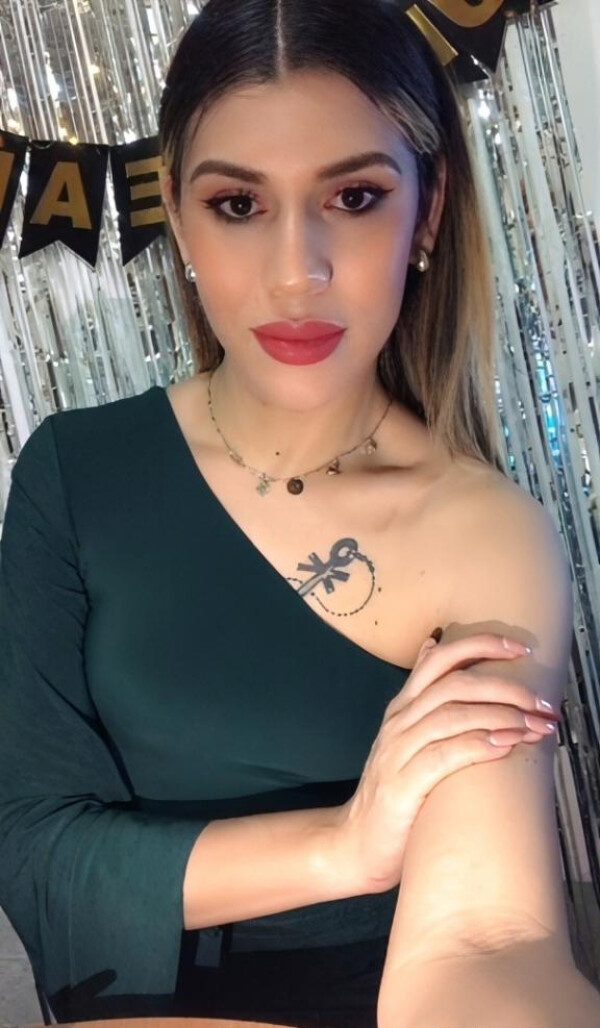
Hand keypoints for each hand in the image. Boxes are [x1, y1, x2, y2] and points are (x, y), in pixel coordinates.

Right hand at [335, 631, 561, 892]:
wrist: (355, 844)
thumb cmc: (394, 791)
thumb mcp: (407, 736)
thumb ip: (423, 697)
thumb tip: (433, 646)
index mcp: (404, 707)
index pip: (440, 659)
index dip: (481, 645)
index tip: (522, 649)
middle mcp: (399, 722)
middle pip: (453, 685)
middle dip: (503, 686)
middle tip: (541, 702)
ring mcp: (397, 752)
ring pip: (451, 716)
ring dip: (499, 716)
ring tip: (532, 725)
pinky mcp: (401, 786)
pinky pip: (442, 757)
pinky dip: (476, 746)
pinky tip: (503, 747)